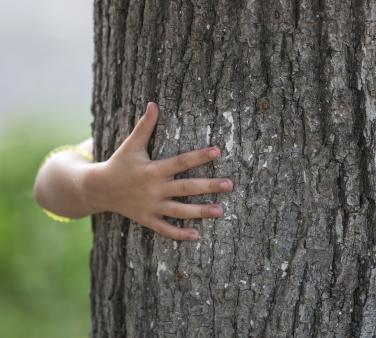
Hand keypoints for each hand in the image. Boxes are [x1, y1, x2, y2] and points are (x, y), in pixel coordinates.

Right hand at [82, 102, 232, 240]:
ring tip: (221, 211)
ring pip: (179, 211)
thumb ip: (145, 126)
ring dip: (200, 212)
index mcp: (153, 170)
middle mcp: (154, 189)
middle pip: (185, 188)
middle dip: (208, 186)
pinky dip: (179, 234)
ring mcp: (151, 206)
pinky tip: (197, 236)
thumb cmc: (119, 163)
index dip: (199, 156)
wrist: (97, 189)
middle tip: (229, 184)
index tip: (217, 151)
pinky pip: (165, 229)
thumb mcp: (131, 145)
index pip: (180, 162)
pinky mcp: (147, 219)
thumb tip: (154, 104)